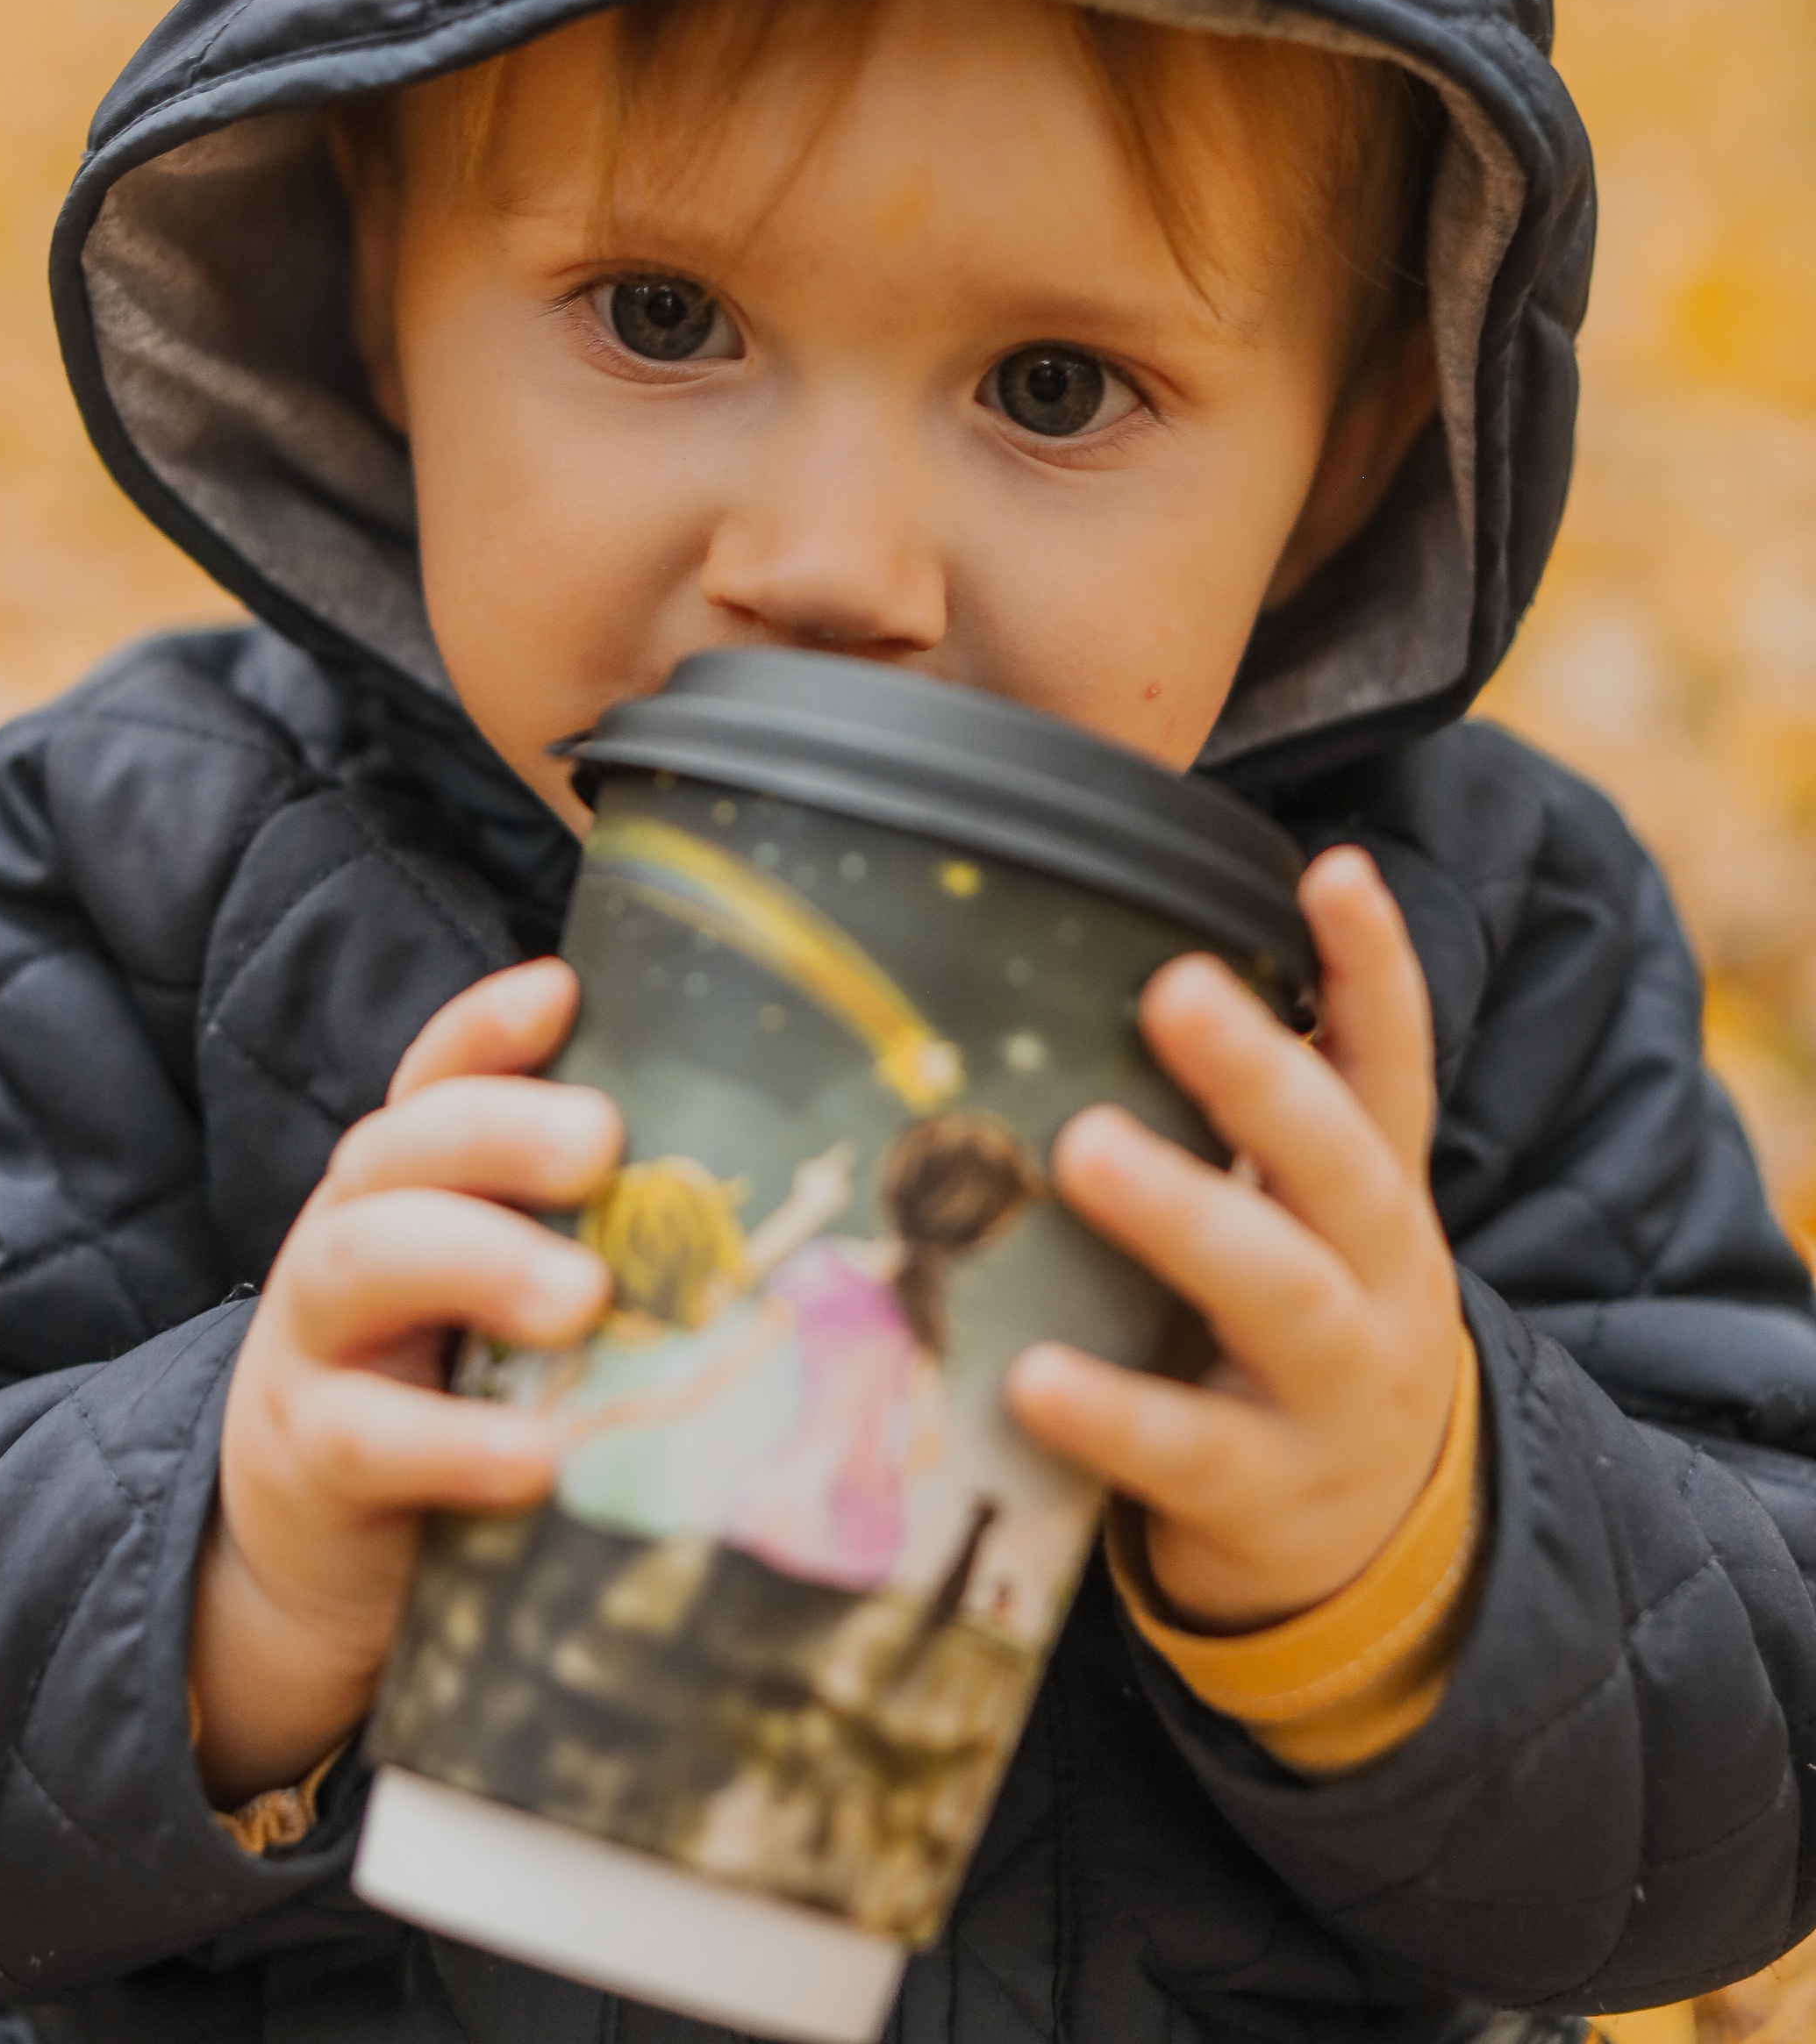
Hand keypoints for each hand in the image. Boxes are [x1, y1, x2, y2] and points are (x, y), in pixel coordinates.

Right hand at [188, 957, 618, 1801]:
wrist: (301, 1561)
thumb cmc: (446, 1395)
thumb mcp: (501, 1301)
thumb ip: (591, 1239)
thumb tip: (772, 1196)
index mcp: (408, 1185)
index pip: (434, 1079)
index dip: (487, 1029)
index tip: (563, 990)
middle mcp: (350, 1235)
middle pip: (399, 1147)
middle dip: (499, 1131)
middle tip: (601, 1145)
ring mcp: (316, 1344)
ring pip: (362, 1262)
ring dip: (479, 1262)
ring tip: (581, 1299)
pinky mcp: (308, 1462)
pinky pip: (367, 1437)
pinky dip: (455, 1444)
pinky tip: (537, 1459)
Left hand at [1007, 846, 1462, 1628]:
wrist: (1381, 1552)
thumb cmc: (1301, 1331)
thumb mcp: (1313, 1220)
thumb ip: (1253, 1111)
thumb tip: (1111, 953)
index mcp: (1380, 1194)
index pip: (1392, 1063)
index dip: (1374, 967)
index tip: (1335, 870)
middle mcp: (1378, 1278)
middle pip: (1339, 1163)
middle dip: (1260, 1074)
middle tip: (1171, 989)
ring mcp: (1335, 1390)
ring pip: (1276, 1292)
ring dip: (1182, 1216)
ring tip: (1084, 1150)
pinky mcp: (1267, 1493)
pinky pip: (1188, 1447)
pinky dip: (1112, 1410)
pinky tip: (1030, 1374)